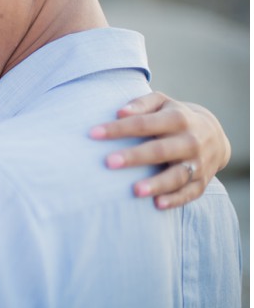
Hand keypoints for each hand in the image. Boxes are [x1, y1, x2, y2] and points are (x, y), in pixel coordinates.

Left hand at [90, 91, 230, 209]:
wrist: (214, 135)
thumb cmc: (174, 116)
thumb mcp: (162, 103)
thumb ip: (141, 104)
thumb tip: (119, 112)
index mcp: (178, 119)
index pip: (145, 124)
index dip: (119, 129)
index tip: (93, 133)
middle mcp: (190, 141)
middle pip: (160, 150)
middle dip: (135, 157)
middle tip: (108, 162)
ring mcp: (198, 163)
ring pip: (177, 175)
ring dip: (157, 183)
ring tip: (135, 190)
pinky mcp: (202, 181)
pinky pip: (190, 193)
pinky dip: (175, 199)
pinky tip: (157, 204)